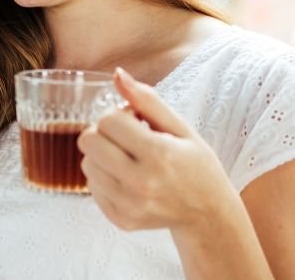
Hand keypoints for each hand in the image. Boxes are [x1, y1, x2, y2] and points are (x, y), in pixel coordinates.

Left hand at [76, 68, 236, 233]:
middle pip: (88, 141)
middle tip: (126, 138)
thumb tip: (117, 74)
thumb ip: (147, 100)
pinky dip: (105, 178)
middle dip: (103, 133)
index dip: (118, 114)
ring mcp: (129, 205)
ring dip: (102, 156)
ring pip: (87, 164)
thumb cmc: (196, 165)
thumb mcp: (180, 127)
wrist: (208, 214)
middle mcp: (141, 183)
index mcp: (158, 154)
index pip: (108, 120)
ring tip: (128, 159)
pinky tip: (127, 178)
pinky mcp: (121, 220)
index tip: (135, 121)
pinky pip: (92, 187)